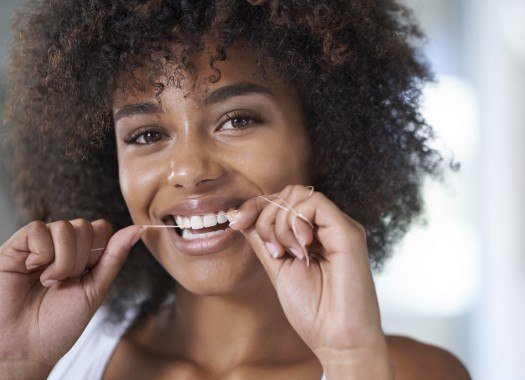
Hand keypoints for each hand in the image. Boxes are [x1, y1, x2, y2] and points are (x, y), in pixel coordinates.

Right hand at [0, 219, 142, 376]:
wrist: (26, 347)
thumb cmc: (61, 322)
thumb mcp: (95, 289)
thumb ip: (115, 256)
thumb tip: (138, 229)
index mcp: (83, 254)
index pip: (102, 228)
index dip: (99, 250)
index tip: (86, 276)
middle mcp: (61, 245)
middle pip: (85, 226)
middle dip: (81, 260)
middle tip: (65, 282)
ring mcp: (39, 244)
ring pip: (64, 227)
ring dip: (62, 260)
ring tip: (49, 281)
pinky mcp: (15, 247)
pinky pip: (37, 229)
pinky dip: (41, 253)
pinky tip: (32, 270)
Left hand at [230, 185, 392, 376]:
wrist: (337, 341)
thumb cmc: (312, 311)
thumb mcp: (277, 267)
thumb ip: (263, 240)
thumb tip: (241, 216)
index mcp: (313, 233)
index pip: (282, 200)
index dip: (255, 206)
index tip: (235, 222)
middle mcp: (328, 226)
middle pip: (288, 192)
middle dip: (265, 215)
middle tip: (272, 250)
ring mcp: (339, 227)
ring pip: (298, 194)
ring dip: (279, 223)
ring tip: (287, 253)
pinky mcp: (348, 232)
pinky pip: (314, 203)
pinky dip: (295, 222)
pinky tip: (300, 248)